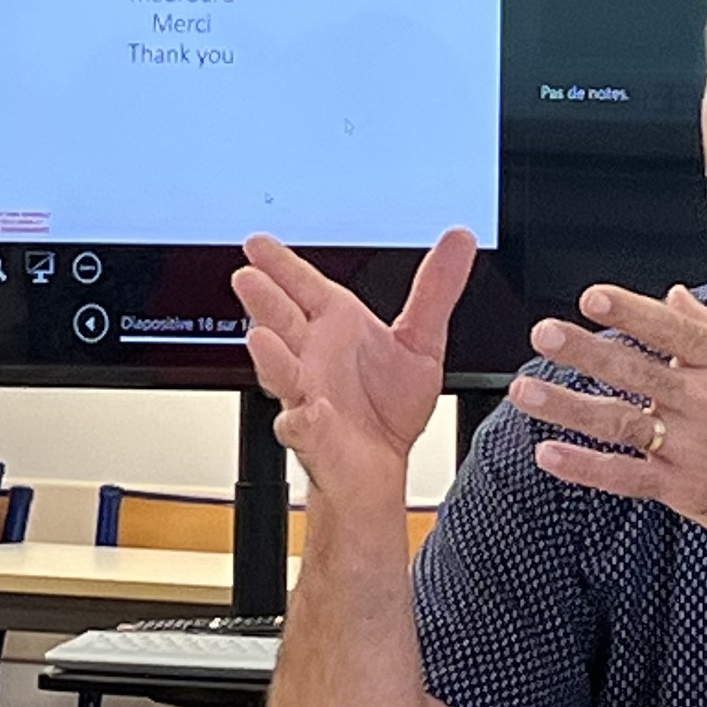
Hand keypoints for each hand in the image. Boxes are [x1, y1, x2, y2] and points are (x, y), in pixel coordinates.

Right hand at [234, 231, 472, 497]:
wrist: (382, 467)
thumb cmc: (388, 405)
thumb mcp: (421, 338)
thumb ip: (436, 288)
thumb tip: (459, 239)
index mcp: (335, 326)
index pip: (304, 287)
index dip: (282, 265)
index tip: (259, 244)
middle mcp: (313, 356)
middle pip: (283, 322)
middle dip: (265, 301)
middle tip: (248, 276)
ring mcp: (308, 395)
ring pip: (282, 372)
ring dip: (271, 357)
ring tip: (261, 338)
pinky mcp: (315, 437)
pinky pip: (305, 427)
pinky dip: (304, 420)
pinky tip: (309, 412)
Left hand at [505, 286, 706, 600]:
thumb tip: (671, 295)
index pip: (672, 332)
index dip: (629, 312)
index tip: (591, 297)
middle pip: (635, 371)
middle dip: (584, 351)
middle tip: (542, 334)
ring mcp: (694, 448)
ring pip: (619, 421)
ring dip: (567, 406)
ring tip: (524, 391)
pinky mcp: (683, 489)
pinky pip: (624, 476)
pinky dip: (584, 466)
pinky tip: (549, 453)